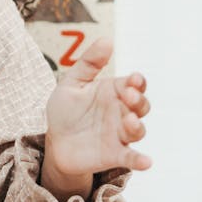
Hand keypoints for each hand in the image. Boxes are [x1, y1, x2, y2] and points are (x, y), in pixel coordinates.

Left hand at [45, 38, 151, 178]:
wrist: (55, 140)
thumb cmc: (65, 109)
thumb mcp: (72, 82)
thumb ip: (89, 62)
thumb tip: (107, 40)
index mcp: (114, 92)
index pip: (133, 84)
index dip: (137, 81)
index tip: (133, 79)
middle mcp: (121, 112)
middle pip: (141, 105)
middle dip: (139, 100)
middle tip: (129, 95)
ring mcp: (120, 134)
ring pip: (138, 130)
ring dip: (138, 126)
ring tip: (129, 121)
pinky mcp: (115, 155)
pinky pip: (131, 157)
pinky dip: (140, 160)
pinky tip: (146, 161)